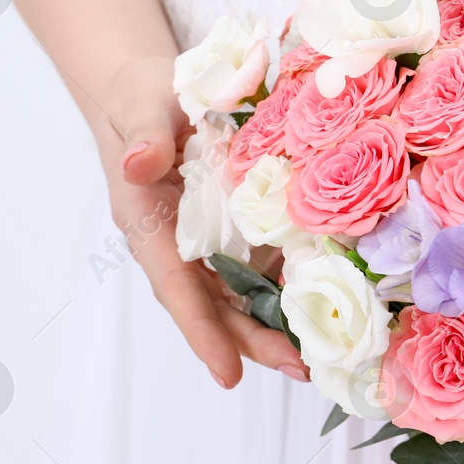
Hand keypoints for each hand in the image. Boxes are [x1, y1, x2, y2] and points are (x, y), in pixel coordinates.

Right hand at [99, 56, 306, 388]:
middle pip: (213, 306)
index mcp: (148, 225)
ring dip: (273, 327)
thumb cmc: (140, 99)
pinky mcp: (231, 230)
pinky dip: (286, 290)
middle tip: (302, 369)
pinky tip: (325, 307)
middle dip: (252, 342)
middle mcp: (176, 246)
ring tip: (317, 358)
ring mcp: (206, 242)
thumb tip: (138, 164)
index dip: (201, 332)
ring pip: (237, 296)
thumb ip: (144, 138)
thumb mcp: (140, 108)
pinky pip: (257, 268)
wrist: (148, 91)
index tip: (228, 373)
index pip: (174, 287)